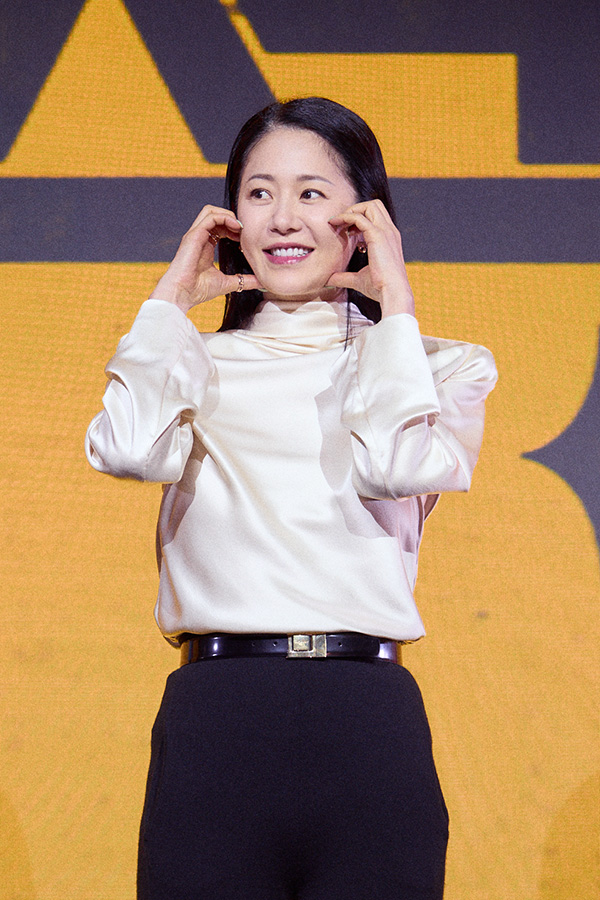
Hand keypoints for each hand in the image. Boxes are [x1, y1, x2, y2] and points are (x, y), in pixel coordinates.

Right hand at [149, 205, 261, 311]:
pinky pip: (209, 217)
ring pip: (210, 211)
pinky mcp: (193, 235)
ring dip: (228, 214)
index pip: (220, 227)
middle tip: (244, 231)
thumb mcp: (227, 283)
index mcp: (205, 246)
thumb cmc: (197, 290)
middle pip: (215, 215)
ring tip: (240, 226)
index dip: (234, 228)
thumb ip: (244, 281)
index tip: (245, 239)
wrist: (181, 294)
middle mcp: (199, 237)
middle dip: (232, 218)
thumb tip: (262, 282)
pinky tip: (235, 227)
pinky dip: (224, 217)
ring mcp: (195, 235)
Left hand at [326, 200, 414, 317]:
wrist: (392, 293)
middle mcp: (389, 231)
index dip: (359, 219)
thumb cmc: (380, 288)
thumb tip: (329, 280)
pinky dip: (346, 217)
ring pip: (369, 206)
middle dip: (355, 209)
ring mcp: (385, 231)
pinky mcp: (377, 235)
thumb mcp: (359, 279)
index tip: (345, 230)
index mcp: (389, 238)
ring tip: (337, 222)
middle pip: (374, 205)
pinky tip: (336, 224)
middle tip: (341, 223)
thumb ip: (344, 277)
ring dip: (351, 211)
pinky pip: (359, 217)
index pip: (375, 217)